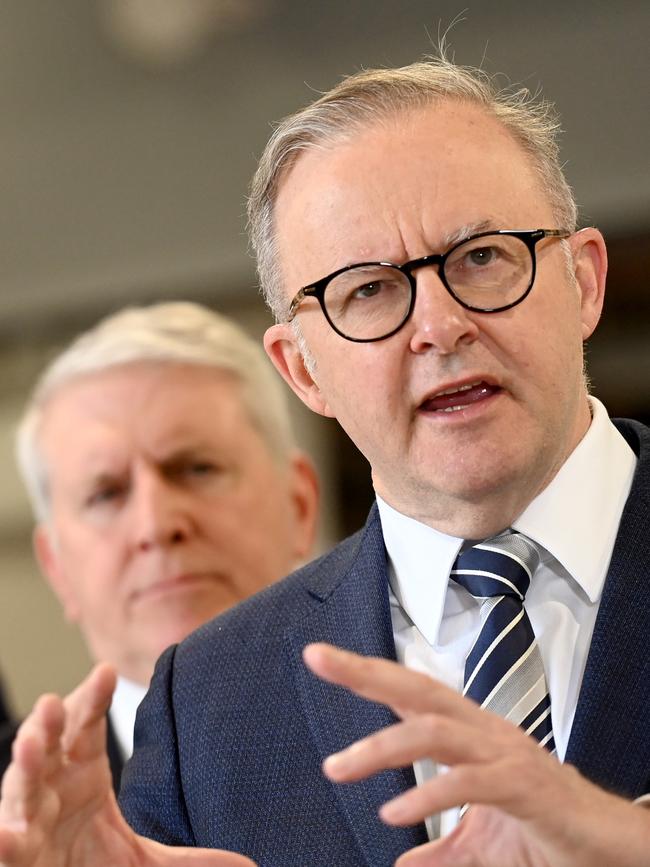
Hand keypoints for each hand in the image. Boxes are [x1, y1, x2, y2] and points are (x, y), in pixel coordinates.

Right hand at [0, 665, 255, 866]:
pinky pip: (6, 845)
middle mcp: (50, 788)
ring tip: (29, 744)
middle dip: (50, 724)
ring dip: (21, 765)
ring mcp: (28, 820)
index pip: (86, 724)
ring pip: (20, 786)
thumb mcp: (147, 863)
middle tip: (55, 702)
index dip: (93, 698)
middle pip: (48, 746)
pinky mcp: (17, 855)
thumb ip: (191, 862)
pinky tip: (4, 834)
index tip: (106, 672)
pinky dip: (2, 837)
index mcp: (81, 773)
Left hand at [304, 643, 649, 866]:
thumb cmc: (545, 830)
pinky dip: (429, 794)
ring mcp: (505, 753)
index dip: (367, 673)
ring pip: (436, 730)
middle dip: (366, 672)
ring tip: (339, 767)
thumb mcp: (483, 843)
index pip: (410, 693)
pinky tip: (394, 811)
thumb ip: (444, 848)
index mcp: (470, 733)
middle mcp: (484, 731)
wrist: (608, 847)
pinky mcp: (524, 786)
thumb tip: (405, 860)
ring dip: (382, 747)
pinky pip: (470, 782)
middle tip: (319, 658)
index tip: (321, 657)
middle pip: (417, 689)